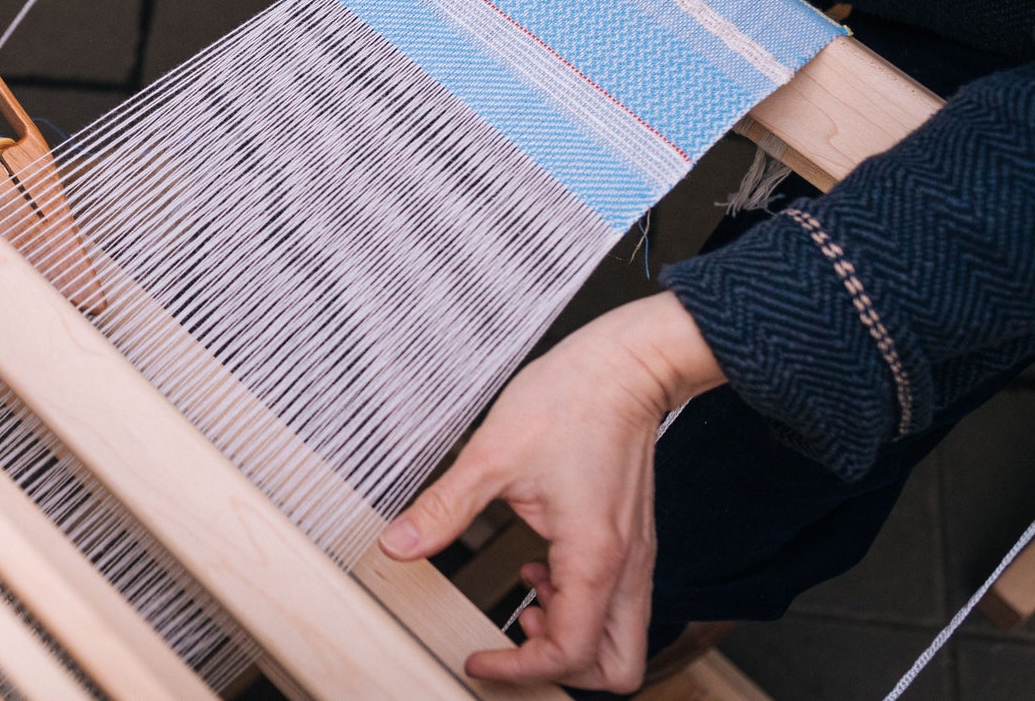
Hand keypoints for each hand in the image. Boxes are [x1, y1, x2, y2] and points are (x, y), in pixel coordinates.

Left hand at [379, 292, 725, 691]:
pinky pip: (615, 603)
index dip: (518, 668)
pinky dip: (578, 606)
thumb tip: (398, 544)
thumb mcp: (492, 455)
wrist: (623, 366)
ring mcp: (637, 556)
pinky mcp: (632, 540)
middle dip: (563, 672)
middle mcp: (626, 568)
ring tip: (523, 602)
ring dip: (571, 638)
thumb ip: (445, 507)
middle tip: (512, 643)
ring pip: (620, 639)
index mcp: (595, 558)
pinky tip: (540, 569)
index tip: (476, 658)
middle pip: (617, 670)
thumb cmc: (569, 401)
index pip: (567, 653)